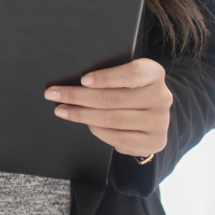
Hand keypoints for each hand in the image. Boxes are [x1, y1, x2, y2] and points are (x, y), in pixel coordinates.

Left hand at [44, 59, 172, 158]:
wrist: (151, 113)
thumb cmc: (129, 88)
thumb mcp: (125, 75)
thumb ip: (108, 75)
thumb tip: (75, 81)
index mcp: (154, 73)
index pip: (132, 73)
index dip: (106, 78)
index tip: (83, 80)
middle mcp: (161, 97)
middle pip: (114, 99)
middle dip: (78, 97)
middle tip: (53, 95)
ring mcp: (160, 121)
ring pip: (113, 120)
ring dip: (82, 115)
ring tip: (63, 111)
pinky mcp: (155, 141)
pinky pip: (119, 139)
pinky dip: (99, 132)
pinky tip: (87, 125)